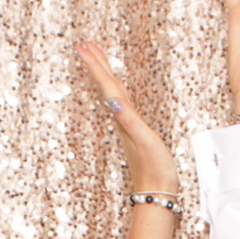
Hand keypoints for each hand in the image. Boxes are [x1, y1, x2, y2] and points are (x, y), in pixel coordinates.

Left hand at [77, 42, 178, 194]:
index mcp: (122, 117)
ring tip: (99, 60)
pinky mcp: (134, 132)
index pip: (106, 85)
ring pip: (112, 93)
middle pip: (105, 86)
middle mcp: (121, 119)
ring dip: (105, 76)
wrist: (157, 193)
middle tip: (86, 45)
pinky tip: (119, 93)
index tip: (82, 46)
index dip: (95, 65)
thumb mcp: (144, 140)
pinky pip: (122, 105)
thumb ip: (129, 119)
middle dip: (97, 64)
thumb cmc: (154, 169)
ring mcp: (126, 126)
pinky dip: (118, 93)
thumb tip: (112, 99)